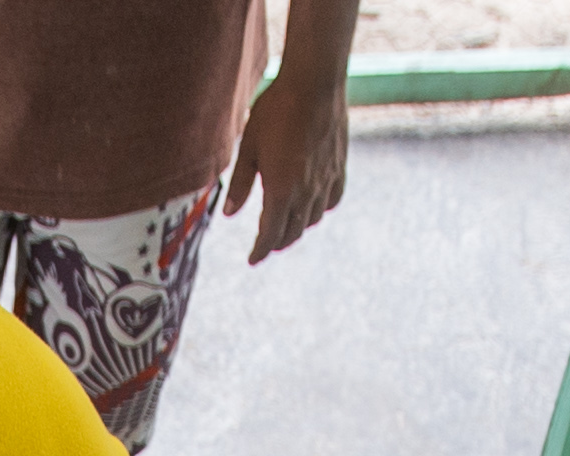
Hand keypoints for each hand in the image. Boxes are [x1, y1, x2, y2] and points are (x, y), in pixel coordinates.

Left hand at [222, 61, 351, 263]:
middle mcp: (306, 192)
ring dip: (297, 227)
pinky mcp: (339, 167)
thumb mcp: (249, 146)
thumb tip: (229, 214)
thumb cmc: (276, 110)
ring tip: (286, 223)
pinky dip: (320, 209)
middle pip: (292, 232)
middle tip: (266, 243)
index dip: (259, 250)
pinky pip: (332, 200)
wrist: (314, 82)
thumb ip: (241, 184)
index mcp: (280, 190)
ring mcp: (326, 180)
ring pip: (312, 219)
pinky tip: (313, 204)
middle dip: (276, 242)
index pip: (269, 235)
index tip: (252, 259)